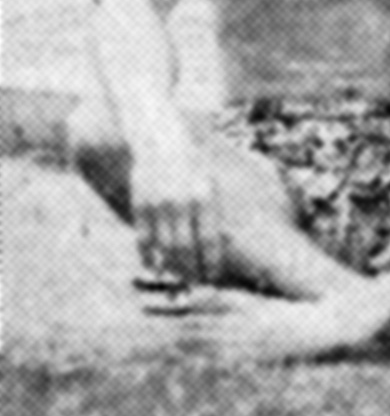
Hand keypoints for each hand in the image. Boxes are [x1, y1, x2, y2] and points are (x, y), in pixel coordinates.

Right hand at [131, 133, 225, 284]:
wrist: (157, 131)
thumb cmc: (189, 156)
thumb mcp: (207, 174)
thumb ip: (212, 205)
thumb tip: (224, 237)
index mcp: (205, 192)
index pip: (209, 238)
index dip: (210, 262)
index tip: (213, 279)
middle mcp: (183, 199)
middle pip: (187, 248)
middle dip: (191, 270)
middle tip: (195, 284)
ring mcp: (159, 201)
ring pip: (164, 247)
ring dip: (170, 267)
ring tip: (176, 280)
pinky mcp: (140, 202)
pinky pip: (144, 237)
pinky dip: (148, 255)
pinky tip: (153, 266)